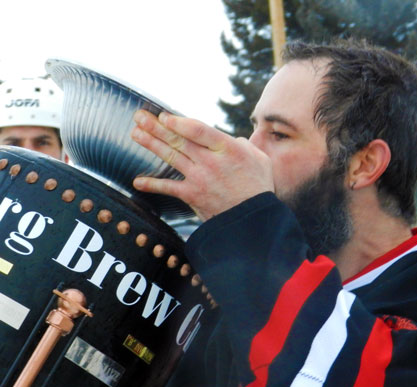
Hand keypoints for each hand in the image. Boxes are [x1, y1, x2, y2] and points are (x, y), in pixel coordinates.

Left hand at [131, 110, 273, 220]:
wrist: (253, 219)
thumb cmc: (259, 188)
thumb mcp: (259, 159)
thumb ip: (244, 145)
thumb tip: (233, 141)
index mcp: (228, 148)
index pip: (197, 129)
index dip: (178, 121)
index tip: (164, 115)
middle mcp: (210, 161)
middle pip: (178, 139)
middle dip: (156, 127)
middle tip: (139, 116)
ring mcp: (199, 178)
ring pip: (170, 157)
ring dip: (150, 144)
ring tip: (135, 133)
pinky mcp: (193, 195)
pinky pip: (168, 188)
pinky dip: (152, 184)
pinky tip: (137, 181)